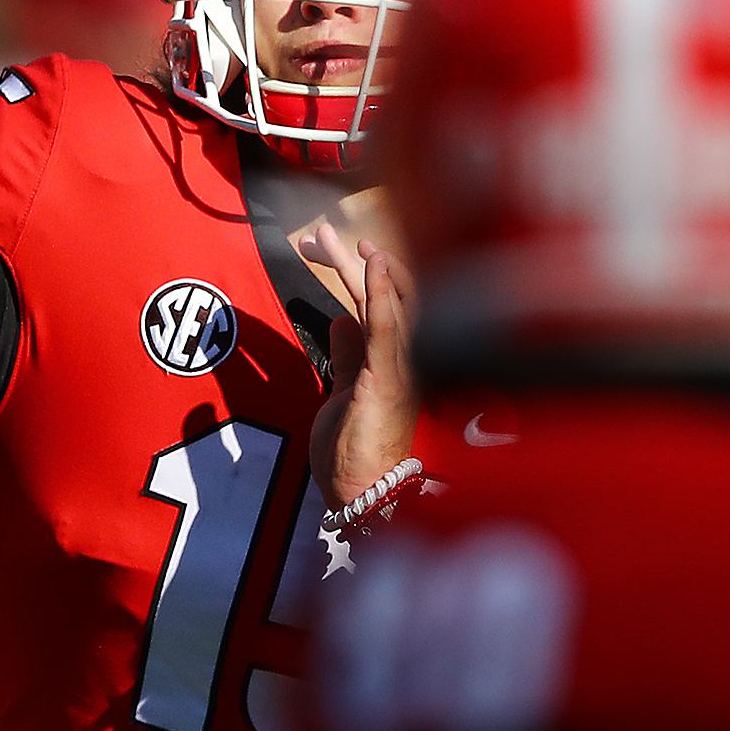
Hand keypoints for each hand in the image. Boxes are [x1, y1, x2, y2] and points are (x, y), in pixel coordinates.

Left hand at [307, 231, 417, 509]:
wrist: (365, 498)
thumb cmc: (356, 456)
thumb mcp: (345, 395)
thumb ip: (348, 357)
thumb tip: (340, 320)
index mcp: (397, 362)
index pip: (385, 304)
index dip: (363, 271)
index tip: (335, 248)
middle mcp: (408, 359)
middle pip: (387, 294)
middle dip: (352, 260)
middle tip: (321, 232)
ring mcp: (404, 367)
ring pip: (386, 301)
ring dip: (358, 265)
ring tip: (329, 238)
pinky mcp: (391, 379)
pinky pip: (388, 327)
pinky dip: (382, 292)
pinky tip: (373, 263)